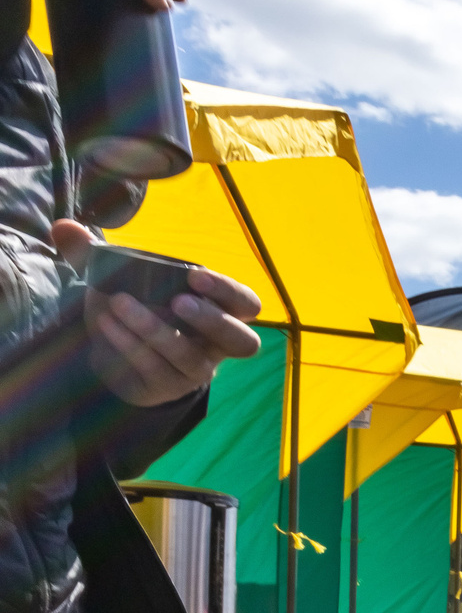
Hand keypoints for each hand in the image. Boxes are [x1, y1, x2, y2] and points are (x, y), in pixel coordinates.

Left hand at [55, 223, 260, 406]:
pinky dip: (128, 341)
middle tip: (179, 302)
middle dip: (212, 320)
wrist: (114, 357)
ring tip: (120, 303)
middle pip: (242, 342)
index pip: (247, 305)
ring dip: (154, 328)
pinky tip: (106, 321)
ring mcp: (193, 370)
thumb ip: (95, 254)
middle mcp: (215, 346)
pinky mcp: (165, 386)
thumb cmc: (133, 308)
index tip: (194, 276)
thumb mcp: (119, 280)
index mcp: (220, 313)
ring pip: (187, 355)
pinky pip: (152, 365)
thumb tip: (63, 227)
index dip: (229, 292)